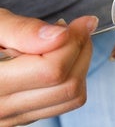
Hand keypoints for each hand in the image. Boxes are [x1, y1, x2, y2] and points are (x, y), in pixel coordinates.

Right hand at [0, 9, 97, 125]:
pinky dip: (74, 77)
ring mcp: (17, 116)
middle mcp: (3, 108)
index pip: (51, 70)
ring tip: (68, 42)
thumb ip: (22, 30)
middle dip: (81, 51)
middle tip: (77, 30)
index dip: (73, 42)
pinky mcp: (27, 115)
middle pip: (68, 85)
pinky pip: (66, 102)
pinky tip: (61, 58)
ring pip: (72, 96)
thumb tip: (61, 35)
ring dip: (81, 64)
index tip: (81, 22)